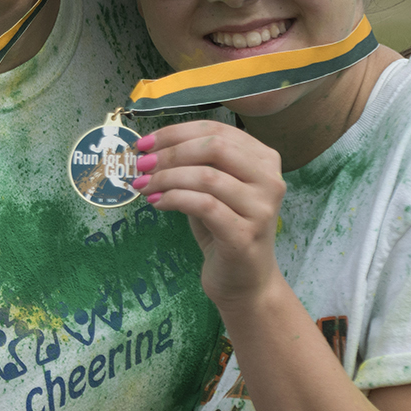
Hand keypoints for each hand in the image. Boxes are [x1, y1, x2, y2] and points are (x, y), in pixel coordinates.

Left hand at [133, 120, 285, 307]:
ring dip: (166, 178)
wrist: (245, 280)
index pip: (216, 130)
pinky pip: (204, 205)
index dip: (175, 132)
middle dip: (170, 153)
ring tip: (143, 186)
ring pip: (207, 176)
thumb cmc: (224, 228)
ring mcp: (261, 208)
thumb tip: (150, 148)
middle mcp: (269, 179)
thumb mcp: (211, 188)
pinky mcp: (245, 234)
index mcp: (263, 159)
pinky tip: (157, 202)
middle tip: (141, 164)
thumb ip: (194, 164)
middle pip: (214, 147)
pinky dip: (174, 199)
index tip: (144, 143)